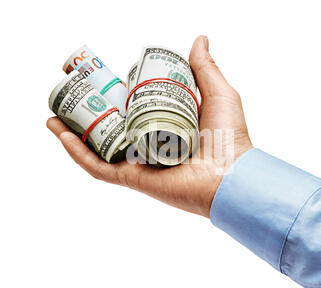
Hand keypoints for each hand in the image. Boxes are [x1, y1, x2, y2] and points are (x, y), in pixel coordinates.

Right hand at [47, 36, 252, 217]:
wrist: (231, 174)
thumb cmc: (229, 135)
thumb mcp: (216, 93)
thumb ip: (204, 68)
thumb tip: (198, 40)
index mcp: (166, 124)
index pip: (133, 107)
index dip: (114, 93)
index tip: (99, 78)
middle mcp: (150, 142)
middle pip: (112, 126)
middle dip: (88, 111)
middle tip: (71, 93)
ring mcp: (140, 162)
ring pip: (99, 147)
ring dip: (73, 133)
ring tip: (53, 116)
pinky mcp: (133, 178)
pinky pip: (98, 167)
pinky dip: (78, 153)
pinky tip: (61, 135)